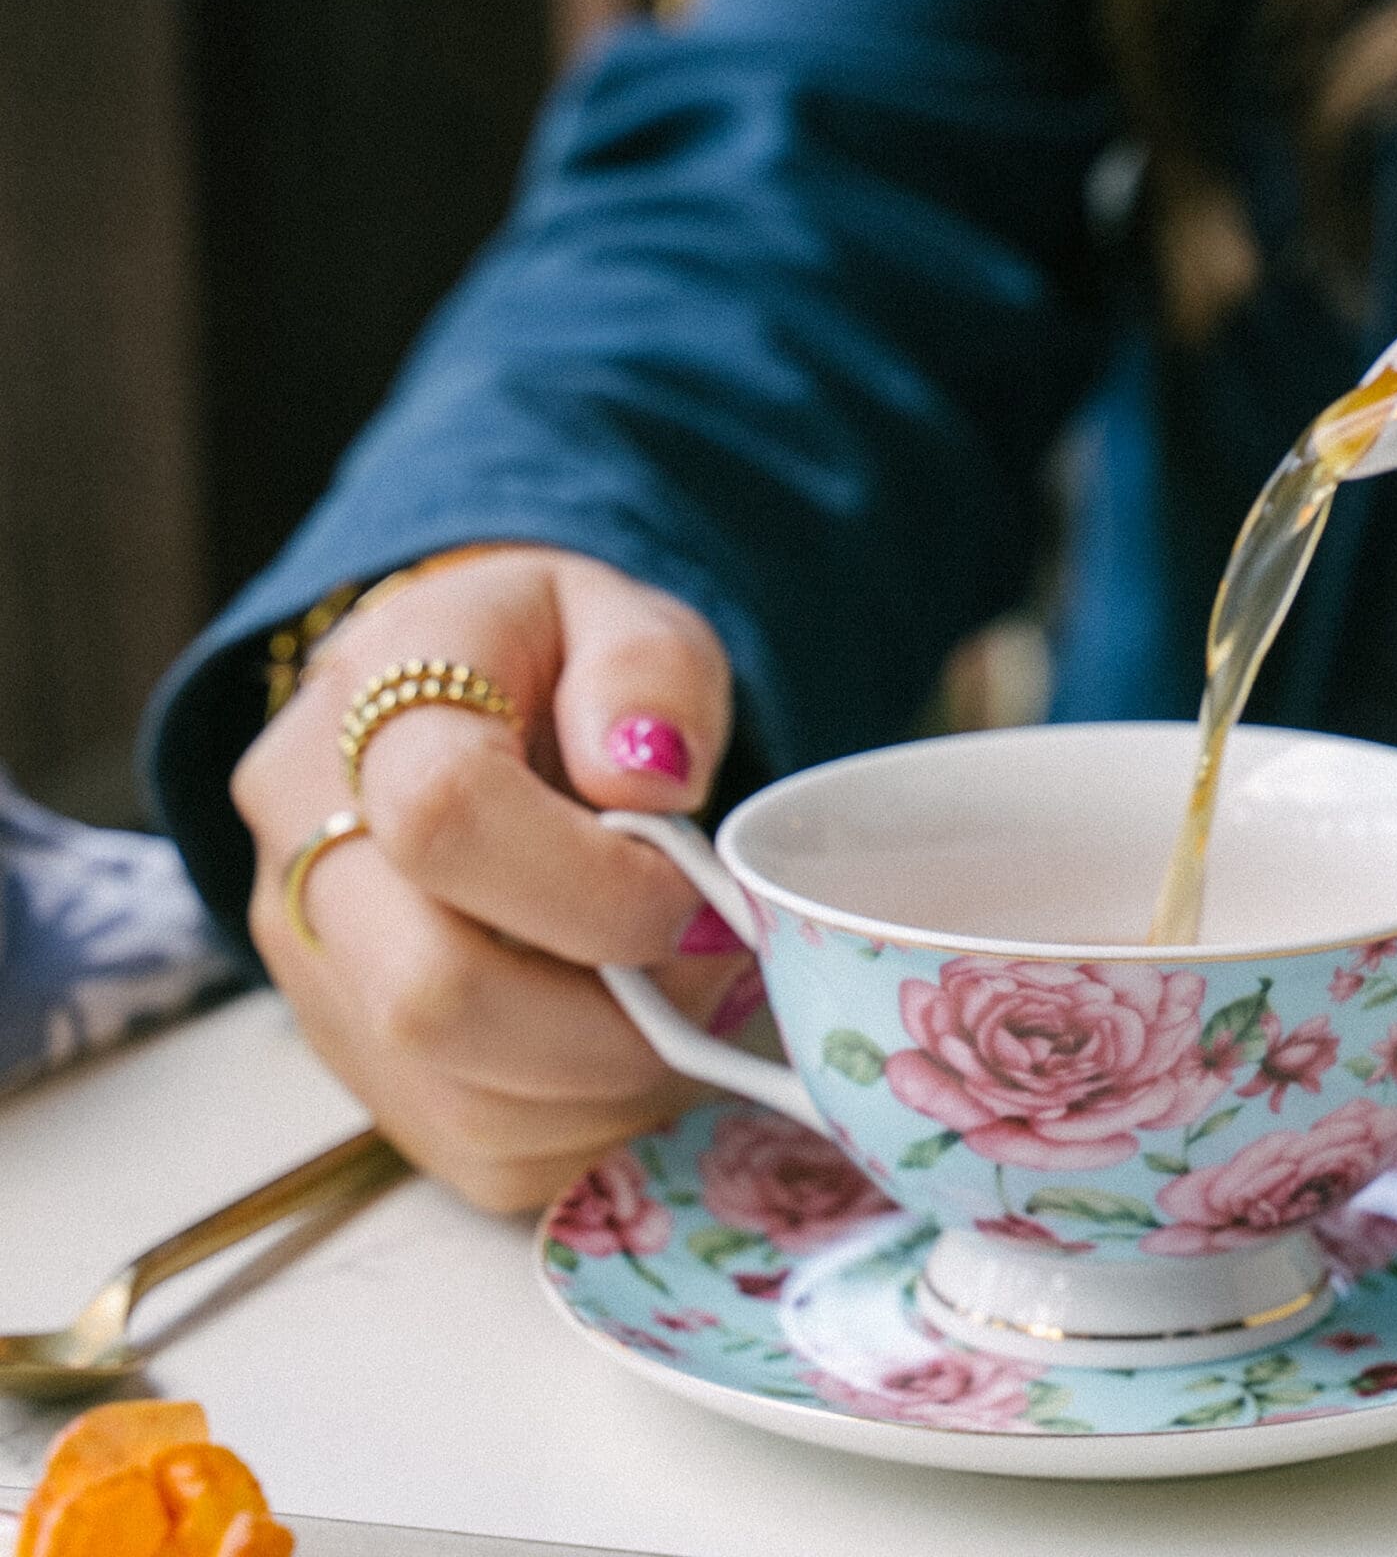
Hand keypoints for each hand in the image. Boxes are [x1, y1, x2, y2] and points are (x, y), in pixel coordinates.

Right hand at [232, 546, 743, 1210]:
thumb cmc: (553, 663)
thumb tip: (650, 778)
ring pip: (461, 1097)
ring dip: (621, 1078)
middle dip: (618, 1013)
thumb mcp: (620, 615)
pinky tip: (643, 1045)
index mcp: (367, 717)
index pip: (445, 819)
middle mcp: (308, 861)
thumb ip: (648, 673)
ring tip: (691, 1001)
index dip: (601, 883)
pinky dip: (597, 1125)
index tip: (700, 890)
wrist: (462, 709)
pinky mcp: (363, 1074)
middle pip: (432, 994)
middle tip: (714, 968)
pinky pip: (484, 1155)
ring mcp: (319, 981)